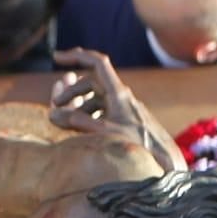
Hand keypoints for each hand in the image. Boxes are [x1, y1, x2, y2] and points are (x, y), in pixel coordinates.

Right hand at [49, 48, 182, 170]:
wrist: (164, 160)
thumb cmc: (137, 145)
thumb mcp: (103, 132)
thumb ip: (77, 121)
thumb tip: (52, 114)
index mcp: (118, 93)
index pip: (97, 63)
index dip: (76, 56)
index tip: (56, 58)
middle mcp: (122, 98)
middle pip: (91, 83)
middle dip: (71, 92)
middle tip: (56, 107)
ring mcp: (124, 110)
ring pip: (96, 99)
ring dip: (79, 106)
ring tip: (65, 120)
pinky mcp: (126, 122)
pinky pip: (104, 112)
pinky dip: (90, 116)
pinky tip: (83, 129)